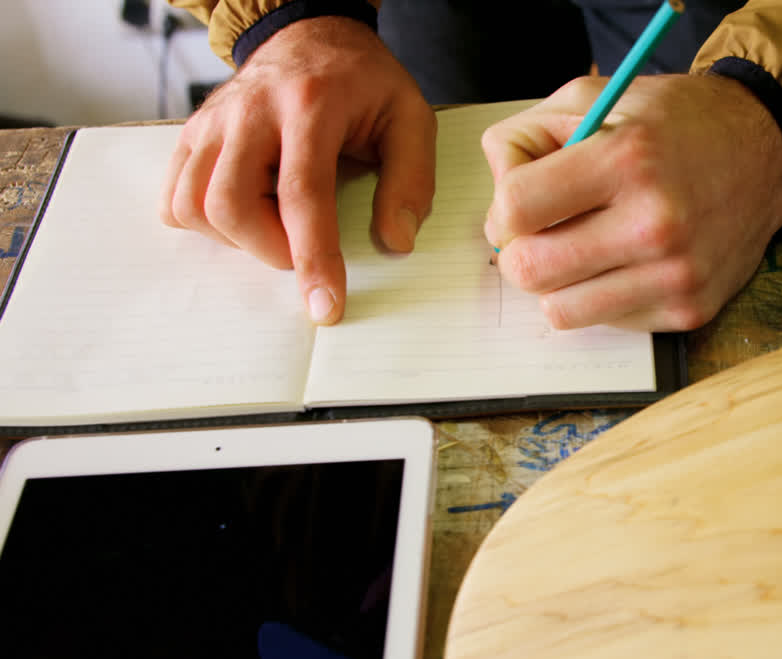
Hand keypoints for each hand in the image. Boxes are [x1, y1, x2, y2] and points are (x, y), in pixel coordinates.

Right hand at [159, 16, 435, 323]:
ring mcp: (213, 121)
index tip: (325, 306)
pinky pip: (174, 198)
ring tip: (276, 224)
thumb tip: (397, 241)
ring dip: (236, 239)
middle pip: (230, 204)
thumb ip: (412, 180)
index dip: (313, 258)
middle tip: (304, 249)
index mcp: (310, 105)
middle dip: (270, 250)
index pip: (302, 194)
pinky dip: (204, 223)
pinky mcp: (192, 133)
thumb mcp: (411, 117)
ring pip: (192, 206)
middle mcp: (250, 111)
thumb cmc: (363, 82)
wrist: (312, 34)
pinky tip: (245, 212)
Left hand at [482, 74, 781, 330]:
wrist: (765, 153)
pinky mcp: (690, 310)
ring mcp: (675, 274)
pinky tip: (627, 263)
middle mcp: (655, 223)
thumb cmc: (672, 124)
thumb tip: (494, 209)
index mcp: (626, 159)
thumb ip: (525, 139)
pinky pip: (607, 323)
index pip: (514, 210)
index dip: (502, 209)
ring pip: (560, 311)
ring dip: (559, 284)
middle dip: (521, 252)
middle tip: (542, 233)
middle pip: (529, 271)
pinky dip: (603, 297)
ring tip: (584, 249)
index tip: (520, 205)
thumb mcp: (594, 98)